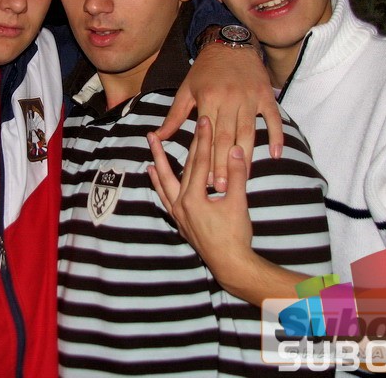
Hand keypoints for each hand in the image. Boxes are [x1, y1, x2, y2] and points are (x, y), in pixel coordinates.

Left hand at [148, 117, 303, 303]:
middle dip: (166, 151)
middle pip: (176, 171)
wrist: (231, 264)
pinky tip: (154, 176)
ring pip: (164, 185)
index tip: (203, 122)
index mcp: (194, 198)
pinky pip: (165, 198)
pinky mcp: (181, 221)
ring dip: (156, 166)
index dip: (202, 140)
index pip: (199, 162)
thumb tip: (235, 149)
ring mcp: (179, 214)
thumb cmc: (236, 236)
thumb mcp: (238, 203)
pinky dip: (158, 185)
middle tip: (153, 134)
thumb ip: (236, 175)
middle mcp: (181, 205)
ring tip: (147, 153)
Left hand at [155, 43, 282, 189]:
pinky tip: (275, 155)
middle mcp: (230, 99)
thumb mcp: (185, 90)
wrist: (229, 44)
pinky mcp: (266, 96)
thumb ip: (174, 116)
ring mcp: (250, 98)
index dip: (205, 158)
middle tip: (220, 188)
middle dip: (224, 164)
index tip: (203, 180)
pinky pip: (274, 118)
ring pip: (249, 132)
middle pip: (228, 137)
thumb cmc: (204, 71)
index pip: (207, 135)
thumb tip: (157, 138)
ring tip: (243, 179)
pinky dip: (276, 136)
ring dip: (247, 156)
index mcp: (208, 99)